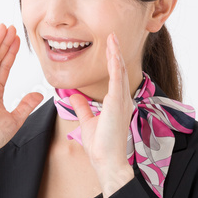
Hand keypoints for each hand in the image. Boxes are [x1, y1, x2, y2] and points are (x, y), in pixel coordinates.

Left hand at [68, 32, 135, 186]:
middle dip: (115, 53)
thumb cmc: (101, 147)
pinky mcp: (117, 103)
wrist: (107, 161)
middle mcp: (122, 100)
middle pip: (119, 71)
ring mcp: (121, 101)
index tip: (108, 49)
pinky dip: (115, 64)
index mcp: (116, 104)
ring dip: (115, 53)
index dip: (112, 62)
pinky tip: (113, 52)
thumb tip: (75, 96)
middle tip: (112, 36)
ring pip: (119, 71)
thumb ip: (83, 108)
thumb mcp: (88, 122)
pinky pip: (117, 79)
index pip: (114, 78)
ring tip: (112, 38)